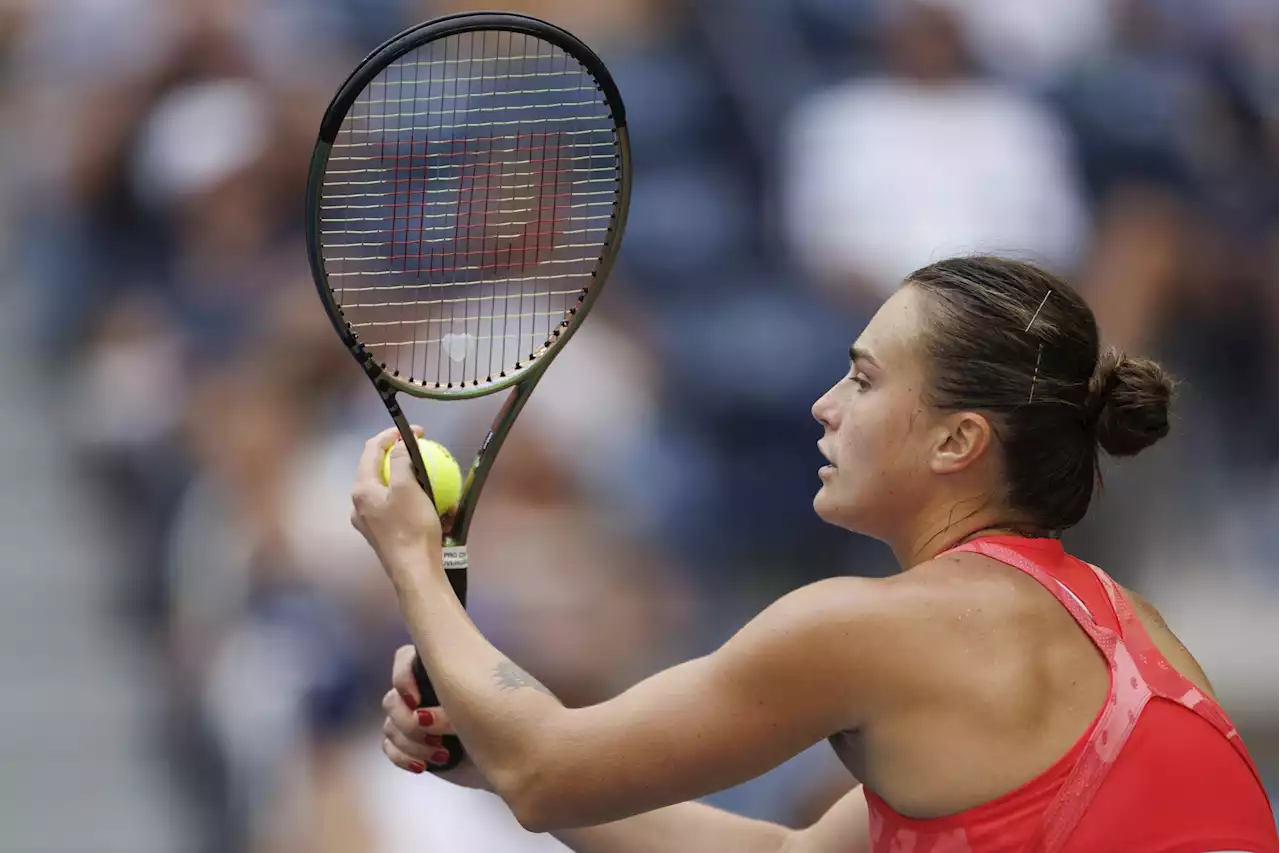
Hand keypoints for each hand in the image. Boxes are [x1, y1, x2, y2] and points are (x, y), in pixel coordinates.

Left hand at [351, 426, 441, 578]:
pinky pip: (393, 506)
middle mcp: (358, 504)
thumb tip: (398, 445)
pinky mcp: (381, 534)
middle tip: (421, 449)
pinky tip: (426, 501)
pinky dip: (407, 497)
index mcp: (361, 490)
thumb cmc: (412, 528)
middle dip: (397, 455)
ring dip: (404, 477)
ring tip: (425, 472)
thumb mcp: (409, 488)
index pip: (371, 450)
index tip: (416, 432)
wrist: (415, 571)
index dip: (391, 435)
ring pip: (385, 488)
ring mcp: (368, 521)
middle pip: (375, 469)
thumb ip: (400, 461)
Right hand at [382, 644, 489, 789]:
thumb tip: (424, 716)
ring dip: (412, 743)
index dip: (403, 678)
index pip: (404, 658)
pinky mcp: (412, 744)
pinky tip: (423, 765)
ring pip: (390, 727)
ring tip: (443, 754)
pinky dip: (403, 757)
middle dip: (409, 723)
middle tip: (435, 737)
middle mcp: (423, 692)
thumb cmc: (498, 723)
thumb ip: (450, 700)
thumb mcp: (476, 705)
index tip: (417, 700)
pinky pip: (389, 747)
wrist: (508, 756)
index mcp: (437, 671)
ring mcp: (414, 719)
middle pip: (392, 700)